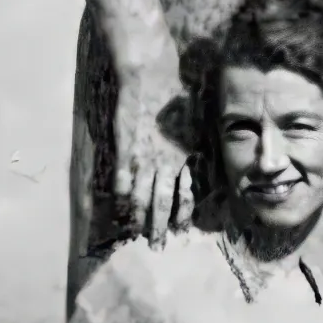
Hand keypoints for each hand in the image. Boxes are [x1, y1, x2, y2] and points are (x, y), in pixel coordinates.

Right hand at [114, 54, 193, 245]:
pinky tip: (118, 205)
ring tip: (134, 231)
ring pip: (139, 195)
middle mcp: (164, 162)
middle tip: (156, 246)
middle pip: (160, 202)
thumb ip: (200, 147)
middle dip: (158, 227)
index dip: (182, 214)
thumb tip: (204, 165)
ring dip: (137, 216)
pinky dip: (119, 194)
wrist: (151, 76)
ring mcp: (142, 157)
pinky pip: (120, 178)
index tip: (181, 230)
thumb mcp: (200, 122)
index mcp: (184, 157)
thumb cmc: (179, 94)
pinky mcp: (124, 148)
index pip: (184, 195)